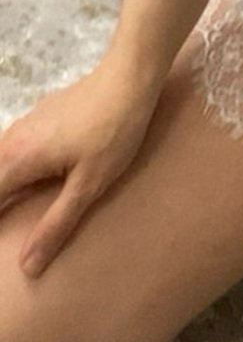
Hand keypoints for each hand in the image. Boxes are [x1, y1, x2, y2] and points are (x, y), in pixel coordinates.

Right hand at [0, 57, 161, 277]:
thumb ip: (56, 225)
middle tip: (10, 229)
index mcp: (17, 160)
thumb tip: (26, 266)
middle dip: (0, 207)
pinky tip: (29, 182)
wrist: (131, 75)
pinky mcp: (40, 116)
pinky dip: (10, 169)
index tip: (4, 242)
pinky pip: (12, 148)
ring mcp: (25, 124)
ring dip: (4, 189)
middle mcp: (12, 140)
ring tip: (15, 213)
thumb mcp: (89, 185)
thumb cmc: (114, 131)